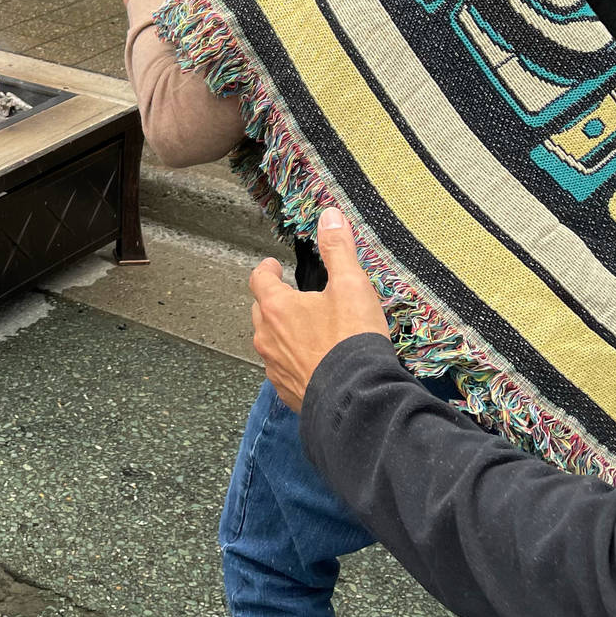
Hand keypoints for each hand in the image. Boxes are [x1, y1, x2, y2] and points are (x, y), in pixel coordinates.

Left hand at [248, 206, 388, 412]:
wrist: (356, 399)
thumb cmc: (351, 342)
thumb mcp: (351, 286)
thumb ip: (338, 249)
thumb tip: (330, 217)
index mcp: (277, 308)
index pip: (259, 280)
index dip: (265, 269)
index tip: (272, 266)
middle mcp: (268, 338)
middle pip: (261, 311)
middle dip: (273, 300)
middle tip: (290, 295)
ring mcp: (275, 367)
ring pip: (270, 342)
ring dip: (282, 332)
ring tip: (304, 329)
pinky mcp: (288, 392)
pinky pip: (283, 370)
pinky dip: (293, 361)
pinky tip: (313, 361)